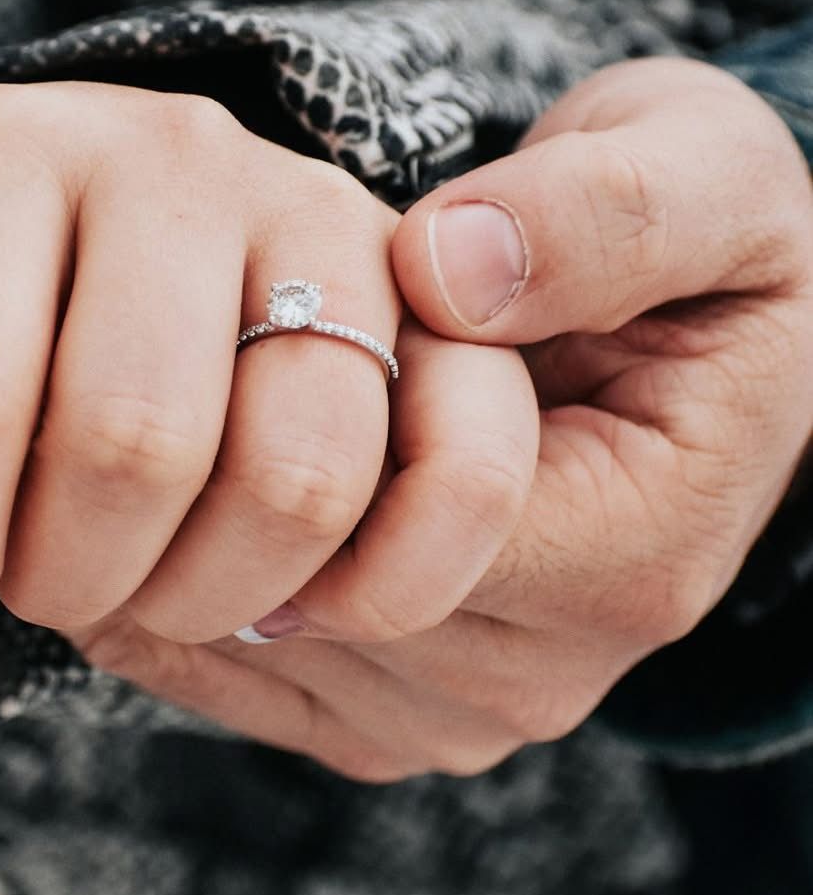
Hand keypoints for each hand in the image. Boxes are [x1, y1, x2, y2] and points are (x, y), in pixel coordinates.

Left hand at [0, 80, 531, 725]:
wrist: (84, 205)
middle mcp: (164, 152)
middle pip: (132, 441)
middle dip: (68, 584)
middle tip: (39, 601)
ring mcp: (308, 206)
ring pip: (299, 467)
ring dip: (210, 597)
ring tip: (148, 593)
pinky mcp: (407, 283)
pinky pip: (441, 464)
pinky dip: (370, 578)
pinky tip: (284, 594)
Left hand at [73, 58, 812, 780]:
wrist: (707, 336)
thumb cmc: (698, 240)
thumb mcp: (699, 171)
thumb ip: (597, 213)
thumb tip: (449, 274)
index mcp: (633, 550)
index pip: (402, 525)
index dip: (316, 410)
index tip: (308, 304)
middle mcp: (548, 670)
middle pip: (309, 597)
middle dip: (248, 465)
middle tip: (256, 344)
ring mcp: (467, 713)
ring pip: (250, 644)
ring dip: (206, 523)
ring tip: (239, 401)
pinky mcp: (395, 724)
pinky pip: (233, 680)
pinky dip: (186, 579)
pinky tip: (196, 475)